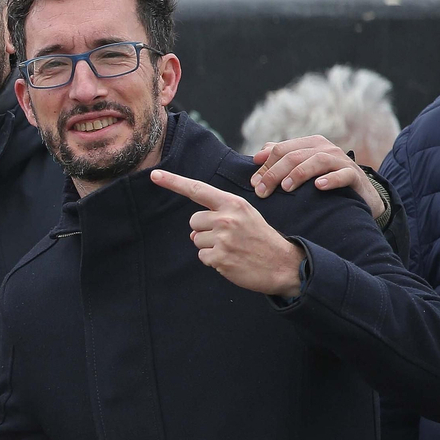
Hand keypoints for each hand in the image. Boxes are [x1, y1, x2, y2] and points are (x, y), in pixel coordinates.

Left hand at [152, 170, 306, 297]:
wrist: (284, 264)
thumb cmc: (261, 238)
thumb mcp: (245, 216)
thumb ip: (218, 216)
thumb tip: (192, 234)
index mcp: (233, 204)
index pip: (198, 190)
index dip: (174, 182)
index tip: (155, 175)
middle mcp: (226, 218)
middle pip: (194, 221)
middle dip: (205, 230)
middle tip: (230, 238)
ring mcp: (223, 239)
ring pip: (196, 240)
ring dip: (210, 247)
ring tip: (233, 249)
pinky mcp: (220, 258)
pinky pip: (202, 257)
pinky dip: (213, 261)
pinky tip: (232, 260)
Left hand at [251, 136, 384, 220]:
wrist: (360, 195)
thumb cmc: (325, 180)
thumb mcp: (302, 168)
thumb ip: (281, 159)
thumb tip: (257, 156)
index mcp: (310, 144)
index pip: (281, 150)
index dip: (265, 166)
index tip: (253, 183)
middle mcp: (325, 148)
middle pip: (294, 156)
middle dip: (275, 173)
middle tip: (262, 191)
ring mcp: (340, 160)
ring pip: (316, 161)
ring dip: (299, 174)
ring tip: (286, 188)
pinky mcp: (354, 175)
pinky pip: (342, 174)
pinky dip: (330, 179)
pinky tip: (318, 186)